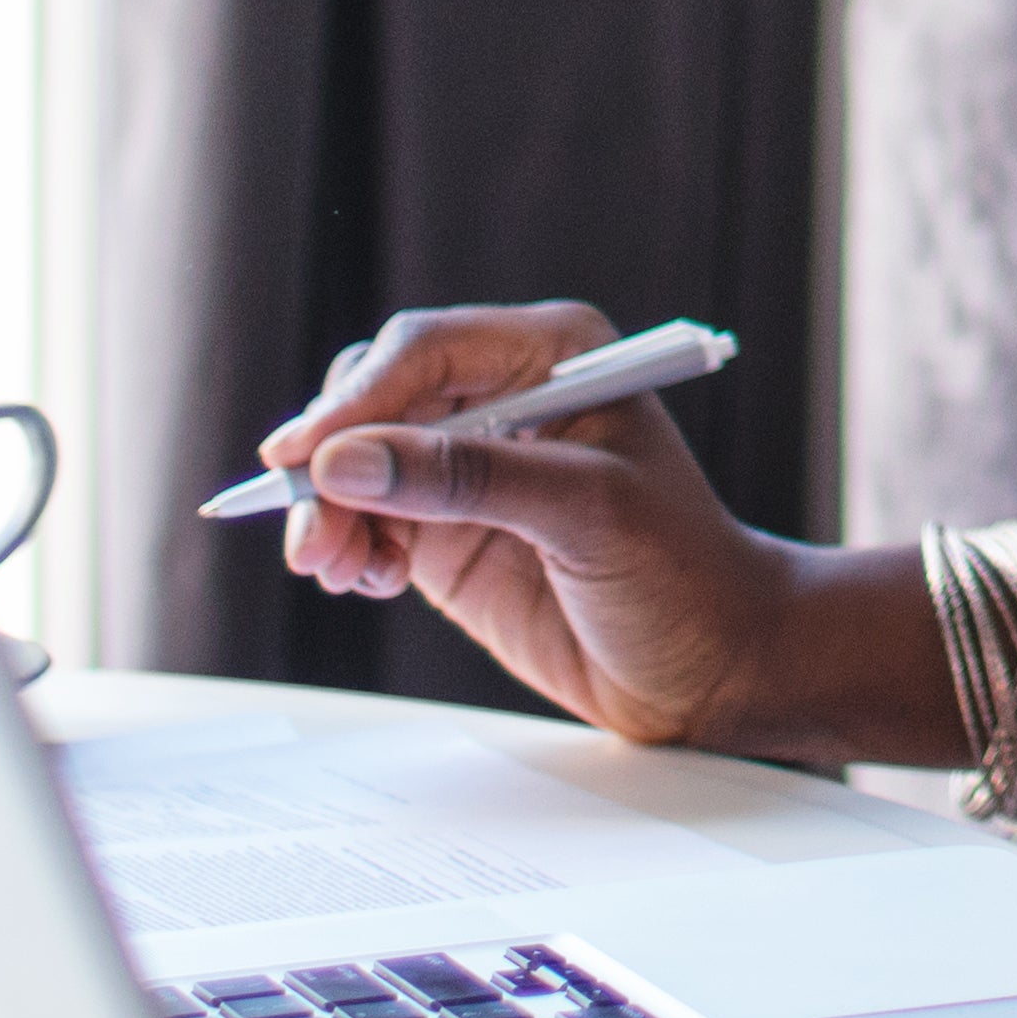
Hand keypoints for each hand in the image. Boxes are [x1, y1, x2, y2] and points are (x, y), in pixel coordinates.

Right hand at [267, 297, 780, 748]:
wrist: (713, 666)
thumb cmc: (683, 574)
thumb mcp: (586, 513)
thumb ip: (468, 480)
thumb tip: (345, 461)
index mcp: (553, 354)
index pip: (425, 351)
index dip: (357, 400)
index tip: (303, 457)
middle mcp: (506, 394)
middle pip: (376, 399)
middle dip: (331, 462)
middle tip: (312, 535)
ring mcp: (473, 464)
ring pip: (359, 461)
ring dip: (330, 511)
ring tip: (335, 568)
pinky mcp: (450, 529)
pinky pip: (369, 518)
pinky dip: (349, 545)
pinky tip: (364, 580)